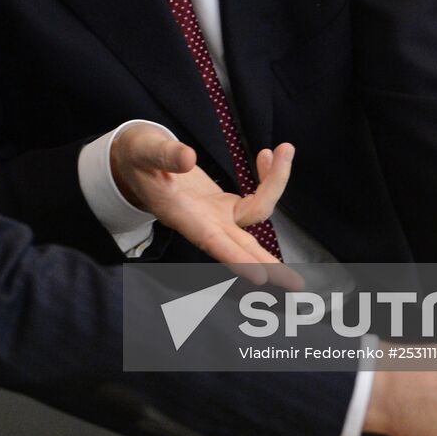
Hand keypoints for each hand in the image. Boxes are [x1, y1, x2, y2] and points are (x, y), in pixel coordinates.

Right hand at [110, 122, 298, 286]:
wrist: (138, 159)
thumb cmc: (138, 157)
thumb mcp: (144, 151)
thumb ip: (165, 155)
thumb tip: (188, 158)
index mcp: (181, 216)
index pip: (211, 242)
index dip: (236, 260)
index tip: (259, 278)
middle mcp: (203, 223)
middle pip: (242, 249)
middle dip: (270, 267)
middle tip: (298, 286)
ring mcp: (217, 216)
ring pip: (256, 214)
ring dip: (276, 185)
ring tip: (285, 149)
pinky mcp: (225, 205)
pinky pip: (257, 197)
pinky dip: (268, 177)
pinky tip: (268, 155)